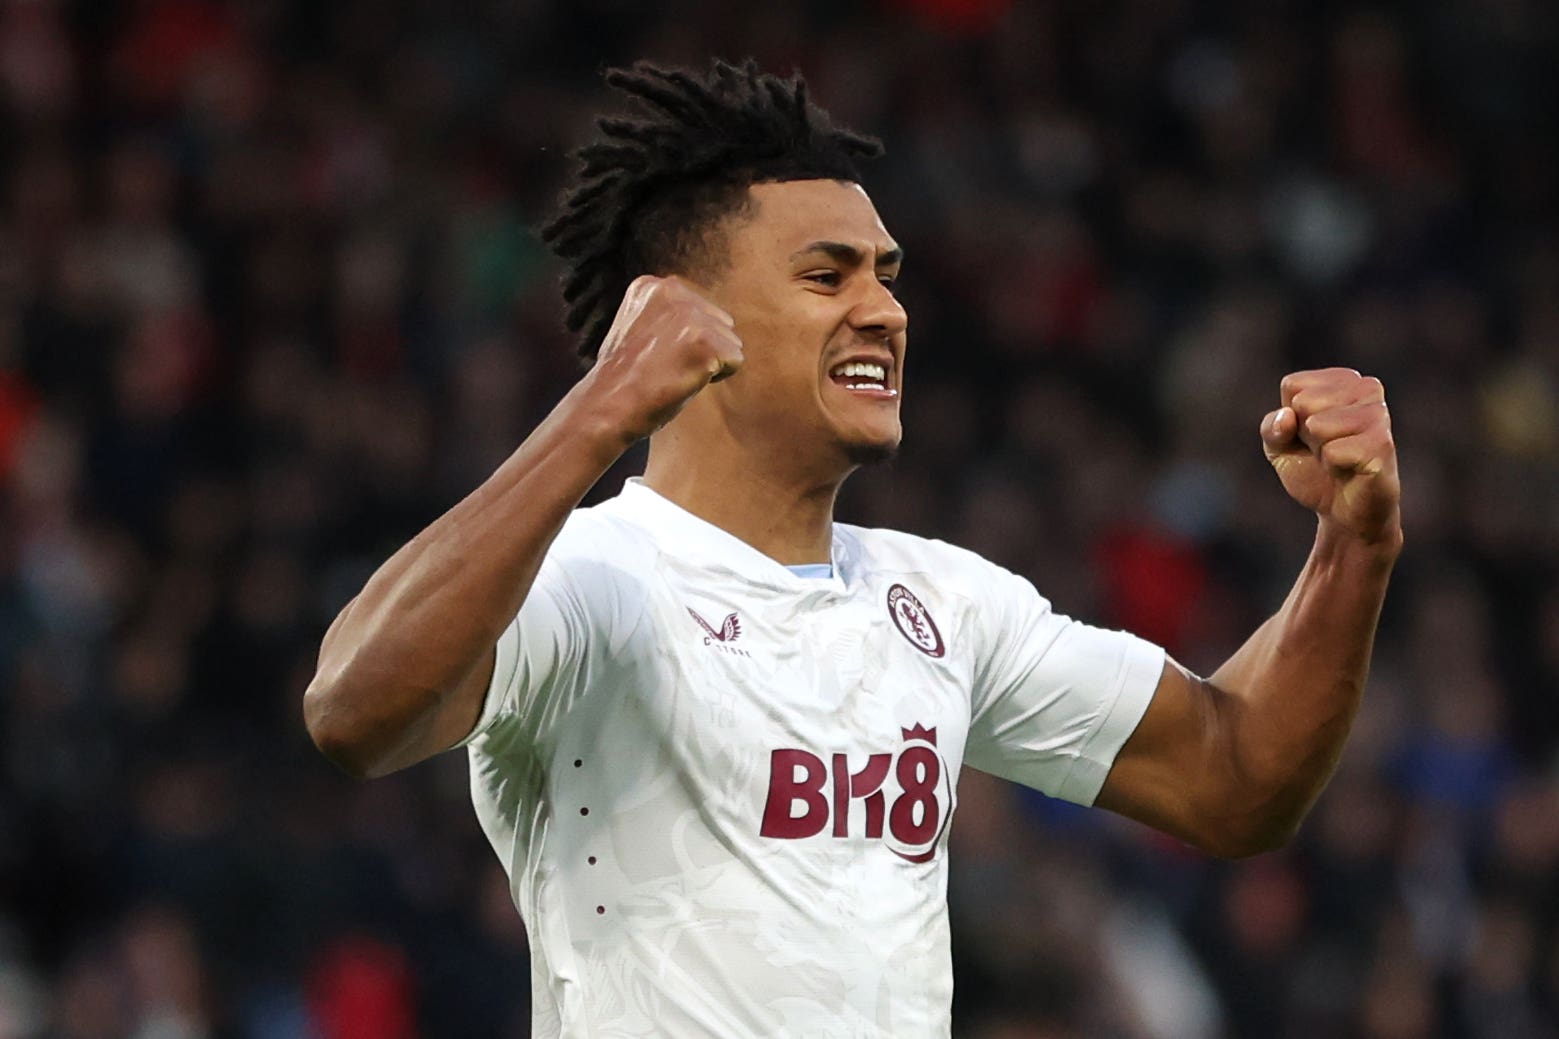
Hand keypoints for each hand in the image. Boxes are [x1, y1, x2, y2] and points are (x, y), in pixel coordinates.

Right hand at [584, 275, 744, 442]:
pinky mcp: (706, 342)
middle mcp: (672, 291)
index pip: (699, 308)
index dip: (685, 339)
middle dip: (703, 347)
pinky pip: (735, 361)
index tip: (656, 353)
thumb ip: (667, 314)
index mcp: (652, 286)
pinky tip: (685, 380)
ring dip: (710, 363)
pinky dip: (718, 378)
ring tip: (673, 372)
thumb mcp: (637, 326)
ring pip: (731, 341)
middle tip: (667, 366)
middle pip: (720, 321)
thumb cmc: (623, 378)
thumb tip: (707, 317)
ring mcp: (691, 316)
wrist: (608, 406)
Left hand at [1261, 368, 1400, 546]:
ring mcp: (1378, 414)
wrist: (1343, 512)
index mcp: (1344, 380)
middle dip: (1304, 434)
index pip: (1292, 385)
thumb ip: (1271, 427)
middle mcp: (1367, 388)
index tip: (1310, 435)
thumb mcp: (1279, 447)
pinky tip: (1349, 470)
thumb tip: (1287, 417)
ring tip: (1339, 458)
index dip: (1290, 418)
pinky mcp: (1383, 443)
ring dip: (1320, 450)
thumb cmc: (1314, 471)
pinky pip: (1333, 450)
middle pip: (1303, 402)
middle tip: (1326, 450)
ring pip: (1317, 424)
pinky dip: (1332, 465)